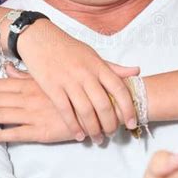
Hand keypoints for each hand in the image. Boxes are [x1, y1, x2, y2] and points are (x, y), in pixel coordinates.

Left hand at [0, 66, 74, 142]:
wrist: (96, 104)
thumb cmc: (73, 89)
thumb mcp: (49, 77)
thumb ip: (25, 75)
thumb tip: (7, 69)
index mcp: (31, 84)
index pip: (1, 85)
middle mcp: (29, 99)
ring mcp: (34, 115)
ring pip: (2, 115)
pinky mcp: (42, 131)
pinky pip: (17, 134)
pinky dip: (0, 134)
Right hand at [11, 21, 138, 141]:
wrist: (40, 38)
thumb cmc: (68, 48)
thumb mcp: (93, 55)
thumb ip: (114, 67)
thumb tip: (137, 71)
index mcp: (98, 65)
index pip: (119, 89)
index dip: (128, 108)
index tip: (132, 122)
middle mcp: (86, 73)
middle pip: (103, 104)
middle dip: (110, 124)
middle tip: (112, 134)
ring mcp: (68, 80)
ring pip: (85, 111)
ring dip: (94, 129)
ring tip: (98, 139)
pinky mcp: (52, 87)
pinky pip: (65, 111)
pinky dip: (74, 126)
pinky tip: (79, 136)